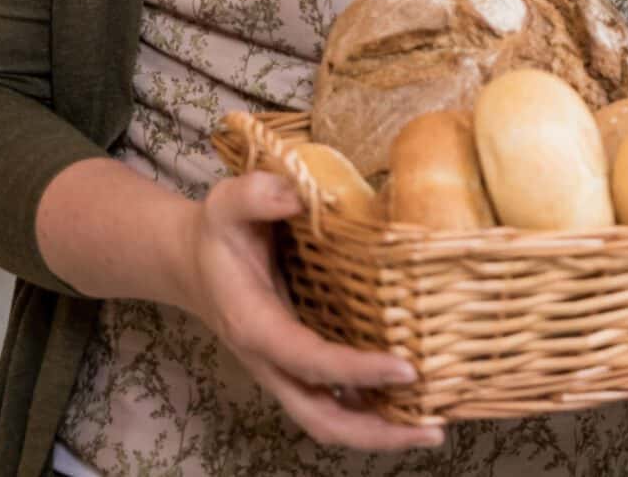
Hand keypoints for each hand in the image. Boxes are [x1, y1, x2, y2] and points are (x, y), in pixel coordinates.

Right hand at [178, 174, 441, 451]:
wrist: (192, 262)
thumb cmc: (218, 233)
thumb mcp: (228, 202)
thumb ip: (257, 194)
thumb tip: (298, 196)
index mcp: (255, 326)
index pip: (309, 360)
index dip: (355, 371)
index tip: (407, 369)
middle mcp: (271, 361)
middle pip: (320, 418)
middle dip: (375, 433)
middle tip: (433, 431)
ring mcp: (285, 371)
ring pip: (329, 420)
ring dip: (379, 432)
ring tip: (435, 428)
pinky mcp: (300, 367)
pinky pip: (335, 403)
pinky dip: (372, 411)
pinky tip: (413, 405)